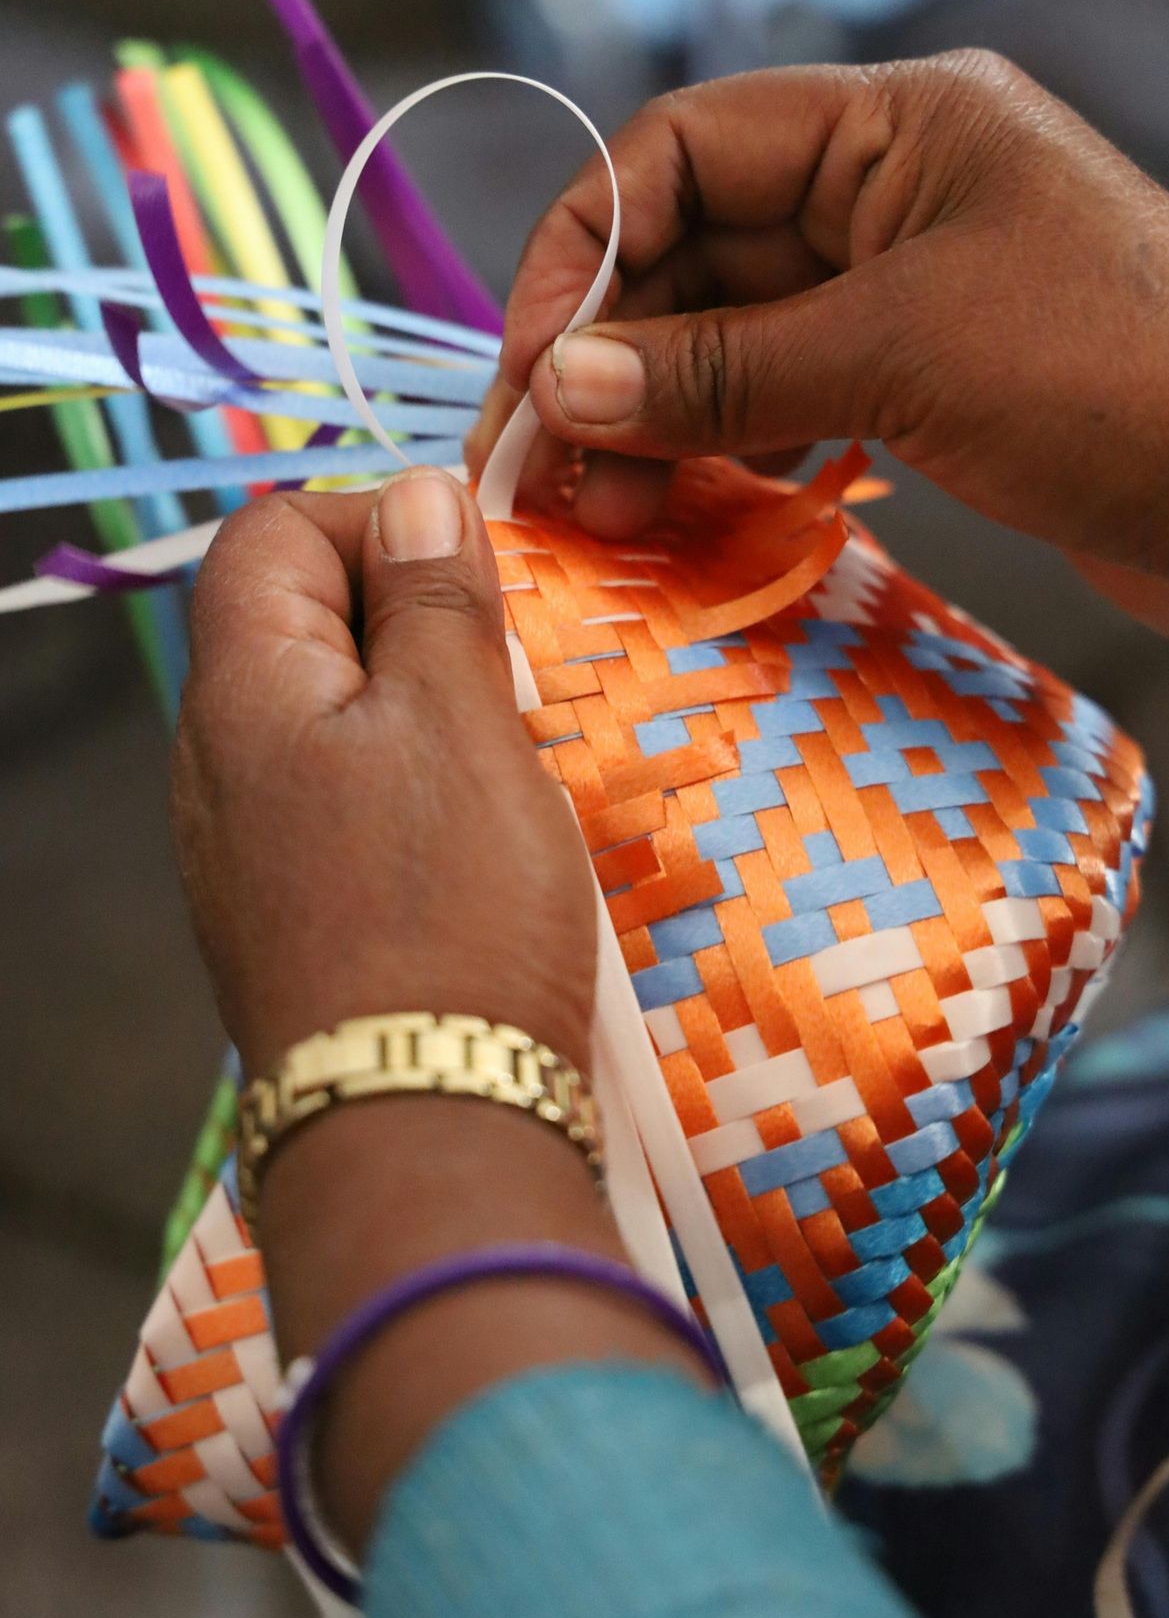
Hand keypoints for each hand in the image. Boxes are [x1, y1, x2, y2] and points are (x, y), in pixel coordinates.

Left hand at [172, 467, 593, 1081]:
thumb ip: (434, 599)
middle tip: (504, 674)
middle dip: (408, 618)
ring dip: (419, 708)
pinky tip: (471, 838)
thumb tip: (418, 491)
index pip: (272, 531)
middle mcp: (216, 763)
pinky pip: (338, 801)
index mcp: (242, 691)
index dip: (375, 520)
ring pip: (329, 717)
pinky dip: (407, 787)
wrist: (421, 1126)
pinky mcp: (286, 913)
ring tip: (501, 759)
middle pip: (298, 622)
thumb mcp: (462, 725)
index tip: (474, 576)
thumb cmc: (449, 913)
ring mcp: (244, 847)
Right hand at [466, 52, 1168, 638]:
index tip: (527, 364)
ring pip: (734, 342)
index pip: (683, 151)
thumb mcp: (903, 356)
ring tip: (604, 517)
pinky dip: (726, 453)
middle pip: (695, 256)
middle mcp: (890, 197)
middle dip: (606, 361)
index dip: (584, 249)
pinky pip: (788, 403)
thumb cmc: (1120, 381)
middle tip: (540, 474)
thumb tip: (559, 381)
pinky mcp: (924, 385)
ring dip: (654, 421)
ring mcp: (906, 295)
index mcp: (894, 128)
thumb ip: (724, 369)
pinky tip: (683, 509)